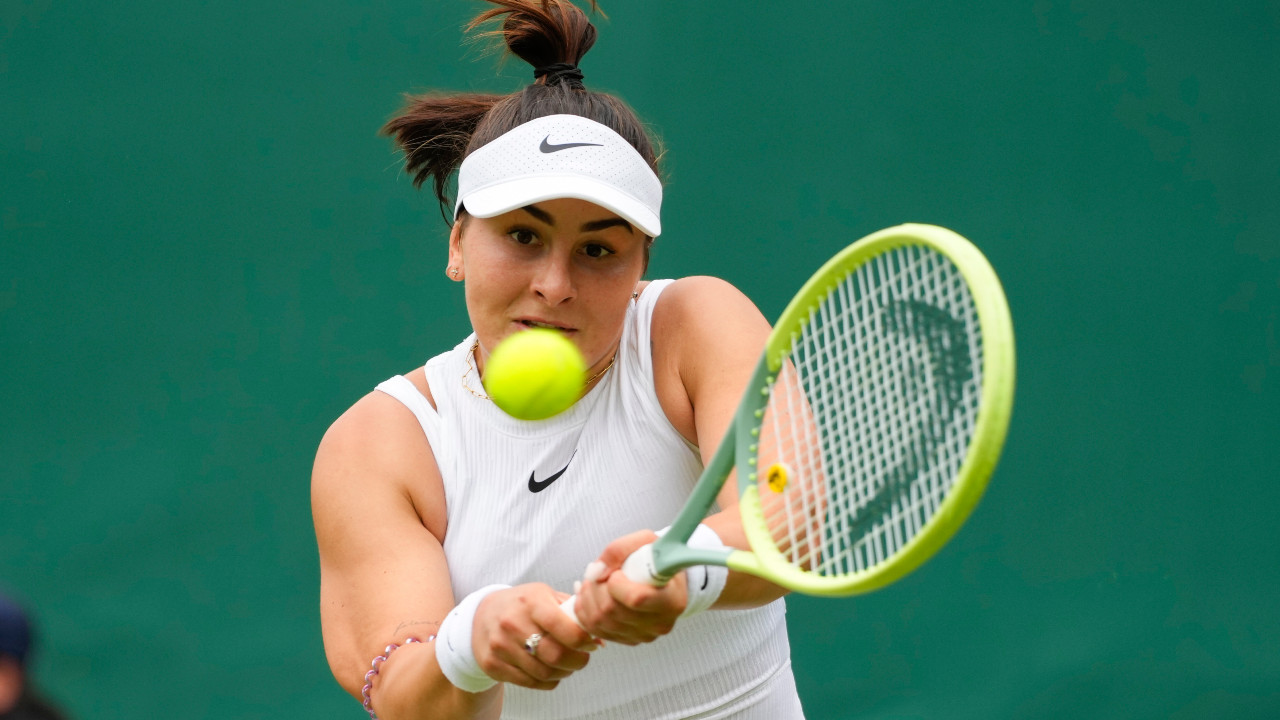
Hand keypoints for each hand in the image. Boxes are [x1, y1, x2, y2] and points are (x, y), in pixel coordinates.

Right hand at [471, 583, 598, 689]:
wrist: (482, 615)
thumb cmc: (522, 605)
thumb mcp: (544, 595)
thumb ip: (572, 612)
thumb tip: (599, 638)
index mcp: (531, 602)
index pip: (564, 627)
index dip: (584, 641)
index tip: (591, 644)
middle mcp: (512, 623)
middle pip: (555, 655)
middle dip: (578, 661)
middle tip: (583, 658)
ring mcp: (501, 646)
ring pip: (544, 672)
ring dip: (564, 672)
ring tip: (568, 664)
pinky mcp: (493, 665)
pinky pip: (530, 682)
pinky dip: (548, 681)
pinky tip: (551, 671)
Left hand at [572, 530, 688, 644]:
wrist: (665, 575)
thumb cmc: (657, 558)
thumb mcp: (645, 541)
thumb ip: (619, 550)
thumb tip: (597, 572)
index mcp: (672, 600)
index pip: (636, 599)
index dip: (616, 584)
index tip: (617, 572)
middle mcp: (660, 623)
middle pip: (613, 611)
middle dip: (596, 587)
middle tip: (598, 572)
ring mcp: (644, 635)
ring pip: (600, 621)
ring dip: (587, 597)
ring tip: (592, 580)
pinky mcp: (628, 639)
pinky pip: (595, 629)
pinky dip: (584, 611)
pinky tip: (587, 595)